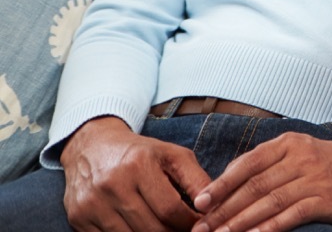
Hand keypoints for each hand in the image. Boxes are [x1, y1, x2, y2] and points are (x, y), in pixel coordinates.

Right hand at [60, 116, 209, 231]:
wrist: (91, 147)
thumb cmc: (139, 152)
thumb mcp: (172, 155)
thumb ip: (196, 179)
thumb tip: (213, 205)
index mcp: (138, 165)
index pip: (170, 208)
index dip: (189, 223)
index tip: (200, 226)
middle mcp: (112, 184)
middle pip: (151, 228)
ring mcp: (92, 204)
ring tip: (166, 230)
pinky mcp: (78, 218)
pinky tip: (141, 230)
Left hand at [191, 134, 331, 231]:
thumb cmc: (319, 160)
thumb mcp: (293, 150)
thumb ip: (262, 163)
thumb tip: (224, 183)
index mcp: (286, 144)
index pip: (247, 164)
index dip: (221, 184)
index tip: (200, 203)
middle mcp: (299, 159)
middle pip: (255, 186)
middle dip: (225, 209)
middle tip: (203, 228)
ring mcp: (313, 179)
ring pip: (270, 202)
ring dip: (242, 222)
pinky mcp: (325, 200)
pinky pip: (292, 215)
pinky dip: (271, 227)